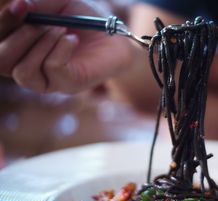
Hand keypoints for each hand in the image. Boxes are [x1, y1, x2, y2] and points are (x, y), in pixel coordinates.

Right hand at [0, 0, 132, 92]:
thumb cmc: (83, 20)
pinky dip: (59, 49)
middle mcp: (30, 68)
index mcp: (21, 49)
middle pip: (1, 61)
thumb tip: (17, 5)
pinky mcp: (70, 85)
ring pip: (23, 72)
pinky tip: (72, 38)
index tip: (20, 4)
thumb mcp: (57, 3)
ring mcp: (49, 81)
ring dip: (38, 44)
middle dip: (16, 34)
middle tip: (38, 18)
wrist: (116, 38)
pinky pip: (53, 70)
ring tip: (60, 29)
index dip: (3, 23)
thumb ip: (36, 4)